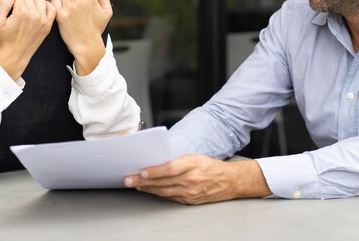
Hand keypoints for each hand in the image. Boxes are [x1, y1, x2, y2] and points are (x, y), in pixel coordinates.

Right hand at [0, 0, 56, 79]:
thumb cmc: (4, 39)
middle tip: (17, 14)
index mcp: (21, 13)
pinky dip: (46, 7)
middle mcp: (34, 15)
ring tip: (27, 12)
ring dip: (33, 3)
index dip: (11, 3)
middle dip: (21, 3)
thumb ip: (3, 4)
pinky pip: (52, 8)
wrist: (15, 55)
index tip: (10, 12)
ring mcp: (43, 20)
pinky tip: (39, 12)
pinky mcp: (48, 25)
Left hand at [51, 0, 111, 75]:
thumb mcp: (107, 13)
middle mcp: (80, 0)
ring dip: (63, 2)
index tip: (80, 7)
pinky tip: (59, 12)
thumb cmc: (97, 29)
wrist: (87, 44)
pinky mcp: (61, 14)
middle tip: (72, 10)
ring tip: (65, 10)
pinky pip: (54, 2)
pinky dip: (55, 5)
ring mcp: (70, 7)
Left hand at [124, 154, 271, 204]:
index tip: (141, 171)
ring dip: (147, 189)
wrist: (229, 182)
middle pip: (162, 182)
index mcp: (192, 165)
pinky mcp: (189, 201)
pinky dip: (158, 193)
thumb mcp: (195, 157)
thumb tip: (158, 162)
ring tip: (134, 185)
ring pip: (163, 191)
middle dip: (143, 181)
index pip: (169, 169)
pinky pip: (170, 197)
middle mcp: (190, 180)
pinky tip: (149, 190)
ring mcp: (189, 193)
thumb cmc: (211, 166)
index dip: (154, 171)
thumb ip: (177, 160)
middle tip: (129, 179)